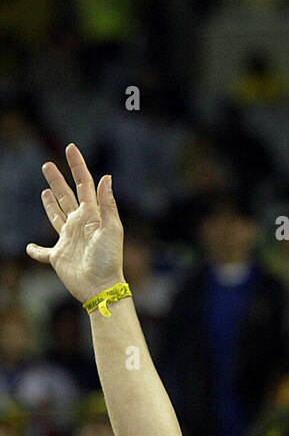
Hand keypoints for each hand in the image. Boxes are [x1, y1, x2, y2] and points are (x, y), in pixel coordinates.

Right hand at [26, 143, 124, 303]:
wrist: (101, 287)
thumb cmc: (109, 260)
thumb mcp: (112, 229)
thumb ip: (107, 204)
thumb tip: (106, 177)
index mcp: (91, 216)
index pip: (83, 185)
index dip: (77, 166)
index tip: (71, 148)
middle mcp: (79, 225)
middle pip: (66, 197)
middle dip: (57, 181)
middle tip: (47, 166)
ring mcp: (68, 241)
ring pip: (56, 217)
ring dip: (50, 204)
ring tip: (44, 192)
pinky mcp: (58, 257)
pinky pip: (44, 252)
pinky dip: (36, 250)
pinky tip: (30, 247)